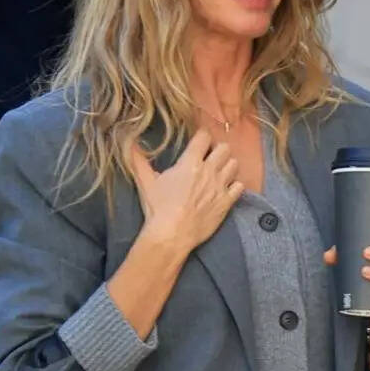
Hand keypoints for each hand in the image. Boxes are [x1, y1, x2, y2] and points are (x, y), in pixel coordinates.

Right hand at [128, 129, 243, 253]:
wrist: (172, 234)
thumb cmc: (158, 207)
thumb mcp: (146, 182)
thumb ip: (139, 161)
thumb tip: (129, 144)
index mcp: (190, 162)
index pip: (204, 137)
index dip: (203, 136)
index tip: (200, 140)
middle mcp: (209, 170)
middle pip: (224, 148)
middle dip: (218, 150)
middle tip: (211, 157)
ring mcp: (220, 186)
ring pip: (234, 164)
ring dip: (228, 166)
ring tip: (220, 171)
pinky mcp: (226, 202)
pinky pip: (240, 186)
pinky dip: (235, 185)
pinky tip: (228, 189)